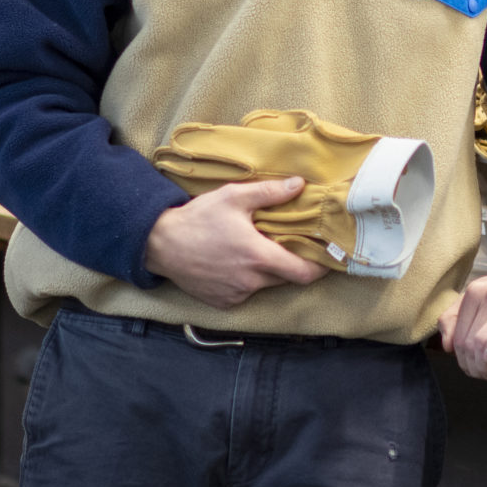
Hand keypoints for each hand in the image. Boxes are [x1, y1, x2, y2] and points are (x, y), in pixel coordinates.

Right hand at [144, 177, 328, 309]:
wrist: (159, 244)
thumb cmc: (198, 219)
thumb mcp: (234, 197)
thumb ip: (270, 193)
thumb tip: (300, 185)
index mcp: (259, 257)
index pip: (304, 273)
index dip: (320, 267)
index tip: (327, 257)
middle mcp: (250, 281)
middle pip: (286, 278)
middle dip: (291, 263)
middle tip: (288, 244)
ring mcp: (235, 294)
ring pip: (265, 285)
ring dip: (267, 271)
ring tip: (257, 249)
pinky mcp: (222, 302)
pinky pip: (245, 292)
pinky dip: (247, 280)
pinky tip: (235, 262)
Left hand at [435, 274, 486, 380]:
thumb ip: (462, 316)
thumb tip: (446, 345)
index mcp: (475, 289)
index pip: (452, 331)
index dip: (459, 355)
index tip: (473, 363)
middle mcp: (486, 291)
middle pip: (463, 342)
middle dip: (471, 365)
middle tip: (485, 373)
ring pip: (476, 345)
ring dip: (481, 367)